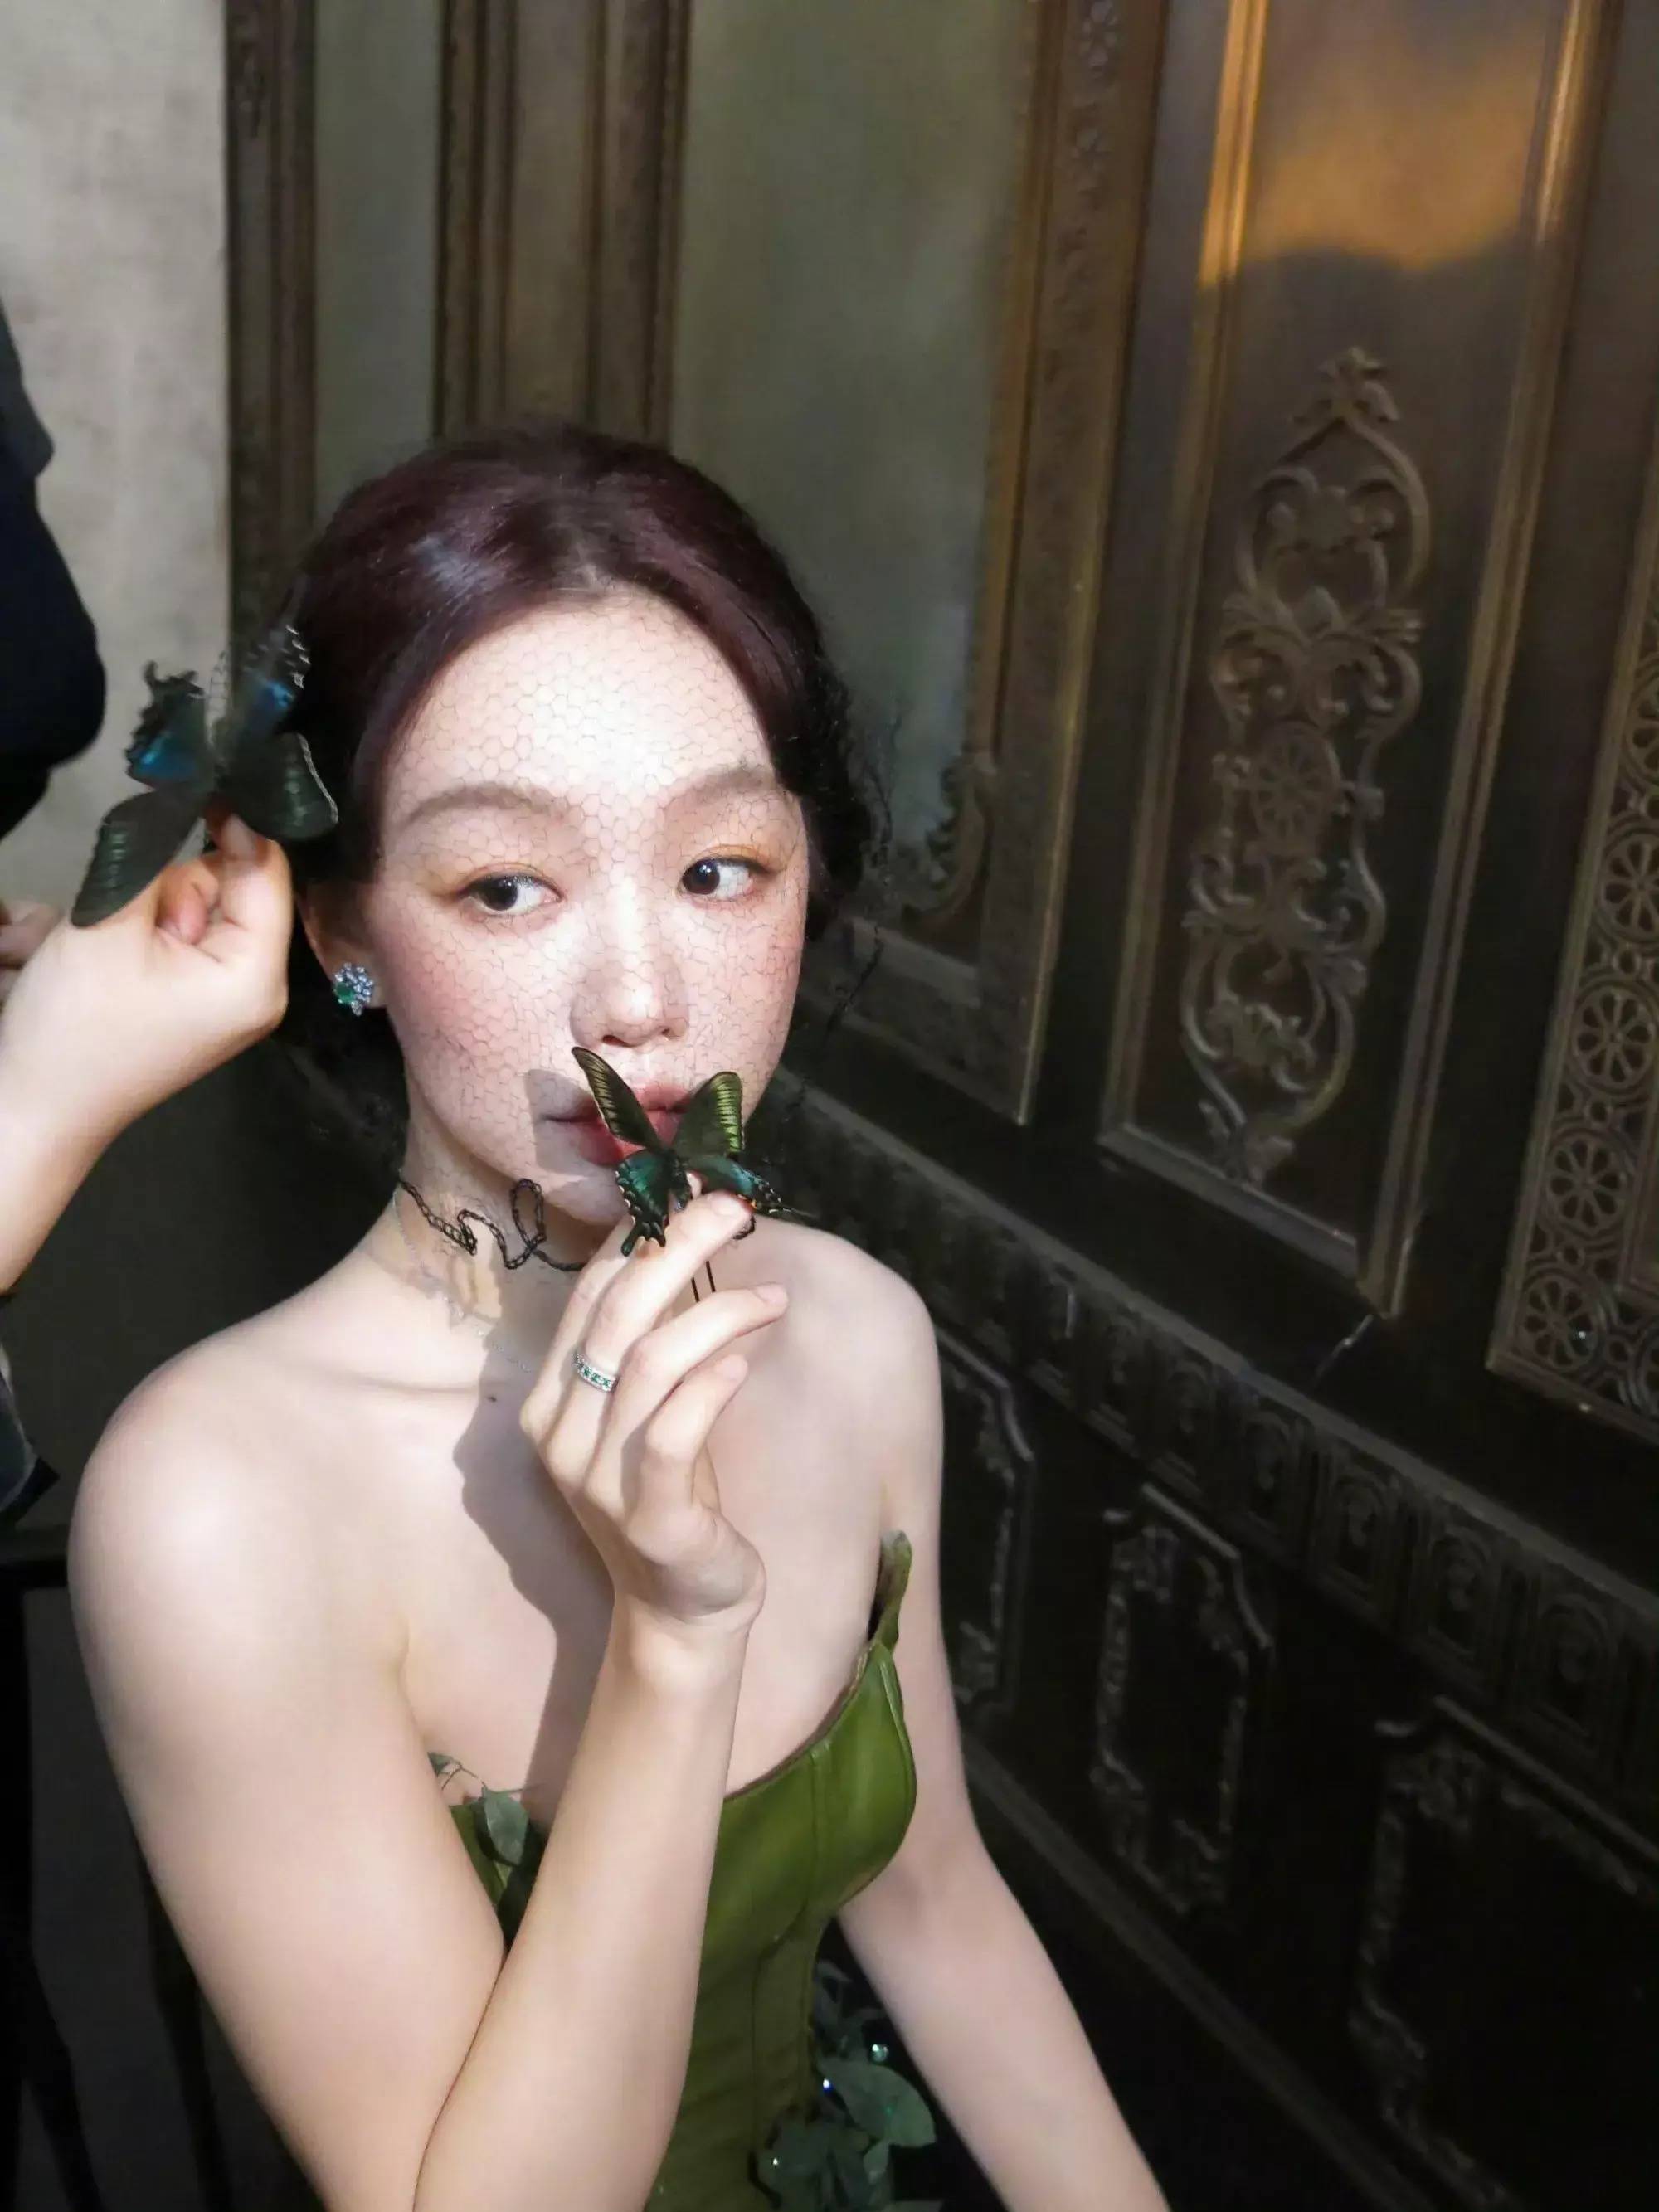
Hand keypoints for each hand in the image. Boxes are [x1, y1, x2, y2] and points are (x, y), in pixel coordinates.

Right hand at [0, 812, 293, 1158]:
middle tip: (119, 919)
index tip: (201, 776)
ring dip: (138, 905)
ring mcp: (220, 996)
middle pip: (227, 886)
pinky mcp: (186, 999)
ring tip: (92, 945)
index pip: (266, 872)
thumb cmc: (74, 1025)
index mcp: (255, 976)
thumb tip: (189, 802)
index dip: (237, 820)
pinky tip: (91, 953)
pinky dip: (130, 929)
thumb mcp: (109, 924)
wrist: (31, 1110)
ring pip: (189, 905)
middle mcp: (254, 986)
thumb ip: (154, 860)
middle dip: (168, 882)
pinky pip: (169, 935)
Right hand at [519, 1183, 788, 1646]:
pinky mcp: (647, 1517)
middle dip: (678, 1246)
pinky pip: (673, 1432)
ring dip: (718, 1314)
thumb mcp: (648, 1409)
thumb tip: (686, 1236)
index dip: (640, 1232)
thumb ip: (651, 1340)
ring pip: (647, 1363)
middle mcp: (560, 1434)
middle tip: (735, 1208)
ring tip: (773, 1299)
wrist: (683, 1607)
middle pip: (615, 1313)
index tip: (692, 1186)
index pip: (589, 1293)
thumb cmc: (673, 1492)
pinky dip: (711, 1385)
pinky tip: (746, 1360)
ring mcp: (597, 1478)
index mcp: (552, 1398)